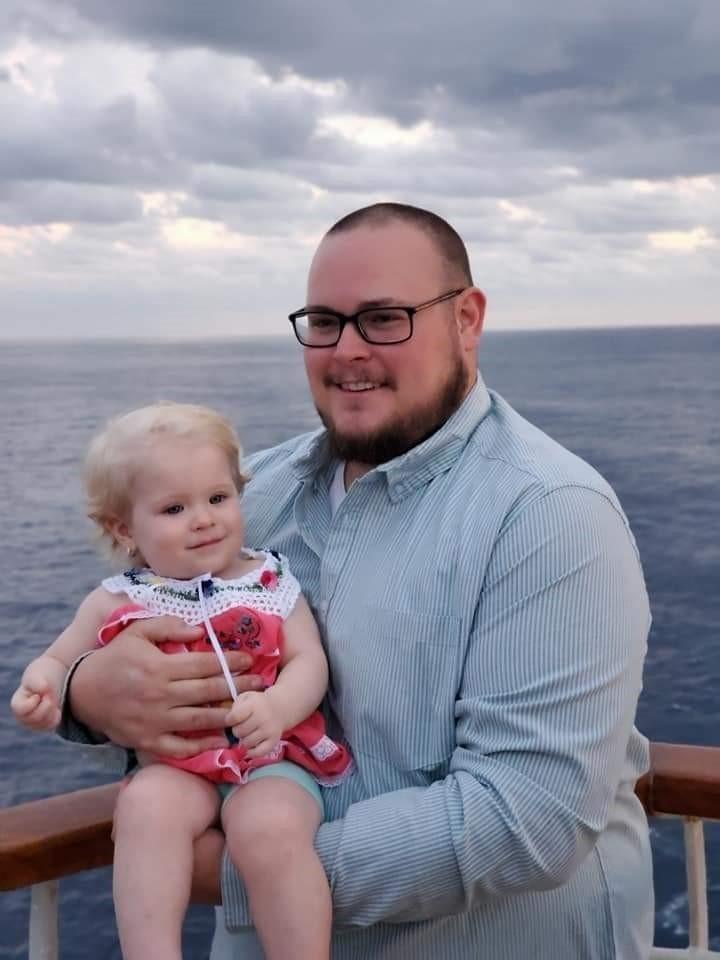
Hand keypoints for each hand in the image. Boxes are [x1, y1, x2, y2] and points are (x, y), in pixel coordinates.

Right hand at [11, 680, 60, 731]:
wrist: (46, 685)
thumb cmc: (38, 680)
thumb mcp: (36, 677)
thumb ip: (37, 682)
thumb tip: (44, 689)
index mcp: (17, 704)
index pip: (21, 709)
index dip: (33, 702)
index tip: (38, 695)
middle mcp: (21, 717)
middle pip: (35, 718)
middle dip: (46, 705)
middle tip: (48, 696)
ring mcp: (32, 724)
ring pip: (45, 723)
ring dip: (52, 710)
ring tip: (50, 700)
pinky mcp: (42, 727)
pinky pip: (52, 725)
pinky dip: (57, 716)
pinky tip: (55, 708)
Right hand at [69, 616, 263, 756]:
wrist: (82, 692)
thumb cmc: (115, 658)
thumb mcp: (137, 632)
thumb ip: (168, 626)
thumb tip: (200, 631)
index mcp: (158, 666)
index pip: (203, 664)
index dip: (229, 662)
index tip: (249, 660)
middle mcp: (160, 694)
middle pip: (207, 691)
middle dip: (237, 686)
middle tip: (260, 684)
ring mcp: (154, 721)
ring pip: (199, 719)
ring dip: (227, 715)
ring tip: (249, 710)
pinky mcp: (147, 741)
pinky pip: (179, 746)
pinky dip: (201, 745)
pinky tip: (221, 739)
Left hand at [226, 688, 285, 757]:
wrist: (279, 708)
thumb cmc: (257, 704)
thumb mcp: (245, 698)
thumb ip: (235, 706)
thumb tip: (229, 723)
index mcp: (254, 704)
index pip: (234, 717)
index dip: (229, 720)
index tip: (232, 719)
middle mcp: (263, 717)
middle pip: (239, 732)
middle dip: (237, 730)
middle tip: (242, 727)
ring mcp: (269, 730)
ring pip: (246, 743)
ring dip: (244, 741)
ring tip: (248, 734)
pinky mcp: (274, 741)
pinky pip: (258, 753)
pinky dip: (252, 752)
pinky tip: (251, 746)